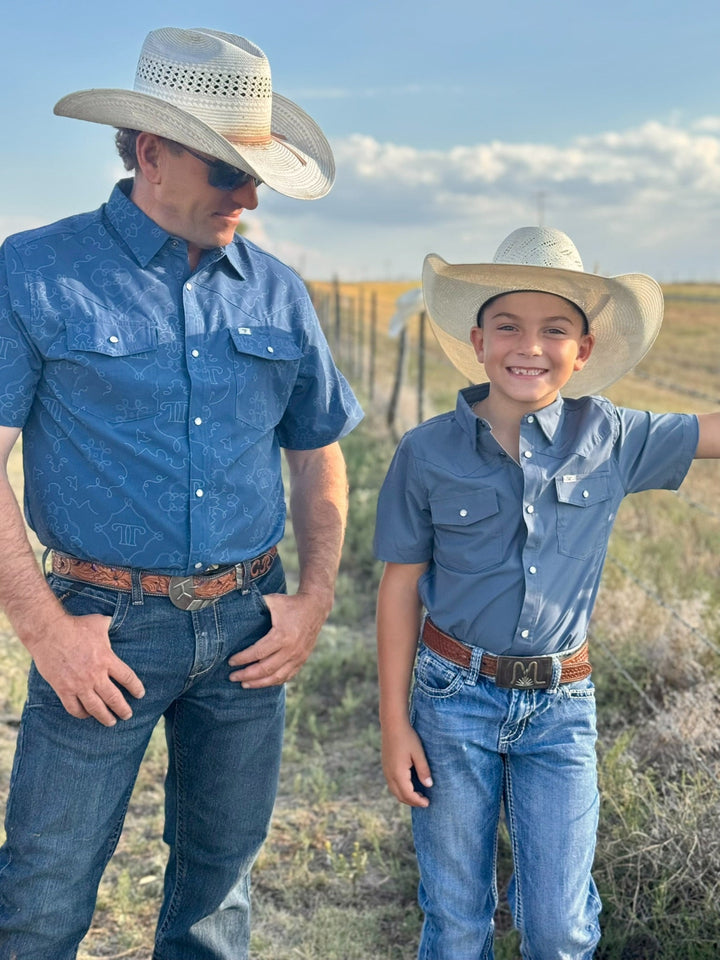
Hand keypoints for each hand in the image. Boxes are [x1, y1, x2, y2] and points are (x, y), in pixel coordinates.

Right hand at [28, 612, 144, 725]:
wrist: (48, 632)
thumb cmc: (75, 625)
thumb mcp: (99, 623)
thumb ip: (110, 627)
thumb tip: (117, 623)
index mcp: (107, 659)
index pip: (128, 678)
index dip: (136, 688)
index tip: (140, 694)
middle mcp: (95, 675)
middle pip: (114, 698)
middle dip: (123, 709)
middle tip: (128, 715)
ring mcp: (79, 684)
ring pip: (96, 708)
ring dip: (105, 717)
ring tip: (111, 722)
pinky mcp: (63, 689)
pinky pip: (74, 708)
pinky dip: (82, 714)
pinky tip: (86, 714)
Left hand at [227, 591, 325, 687]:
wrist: (315, 607)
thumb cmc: (290, 604)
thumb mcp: (272, 601)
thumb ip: (255, 605)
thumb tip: (235, 609)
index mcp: (282, 636)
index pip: (258, 653)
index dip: (242, 659)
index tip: (230, 662)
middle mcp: (291, 649)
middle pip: (265, 669)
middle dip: (246, 675)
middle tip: (232, 677)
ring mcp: (298, 657)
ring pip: (276, 677)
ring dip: (258, 683)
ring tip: (244, 684)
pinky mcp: (302, 660)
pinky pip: (287, 676)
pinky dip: (273, 682)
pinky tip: (262, 683)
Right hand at [382, 722, 432, 807]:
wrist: (392, 724)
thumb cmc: (407, 737)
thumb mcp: (418, 753)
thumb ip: (423, 770)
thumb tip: (429, 785)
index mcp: (398, 773)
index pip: (408, 795)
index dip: (418, 801)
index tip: (428, 803)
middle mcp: (390, 775)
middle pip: (400, 796)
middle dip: (412, 801)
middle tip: (424, 801)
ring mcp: (386, 771)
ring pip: (394, 791)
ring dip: (406, 796)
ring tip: (418, 794)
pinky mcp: (385, 766)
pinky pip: (392, 784)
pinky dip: (401, 789)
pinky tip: (409, 784)